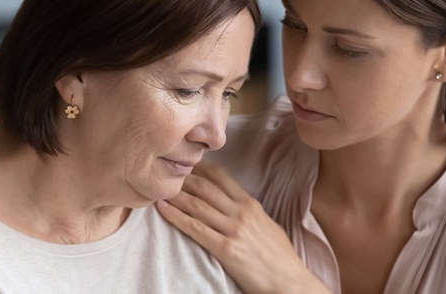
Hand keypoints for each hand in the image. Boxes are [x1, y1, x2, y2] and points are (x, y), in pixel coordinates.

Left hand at [156, 163, 330, 293]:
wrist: (288, 281)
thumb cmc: (279, 256)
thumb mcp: (266, 224)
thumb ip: (248, 212)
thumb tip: (232, 204)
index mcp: (251, 204)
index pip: (221, 177)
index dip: (199, 168)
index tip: (184, 164)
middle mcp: (241, 212)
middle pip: (205, 187)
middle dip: (182, 179)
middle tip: (164, 173)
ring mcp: (233, 229)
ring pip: (197, 205)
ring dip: (174, 195)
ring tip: (158, 189)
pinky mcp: (225, 249)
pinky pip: (195, 228)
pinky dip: (176, 217)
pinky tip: (163, 210)